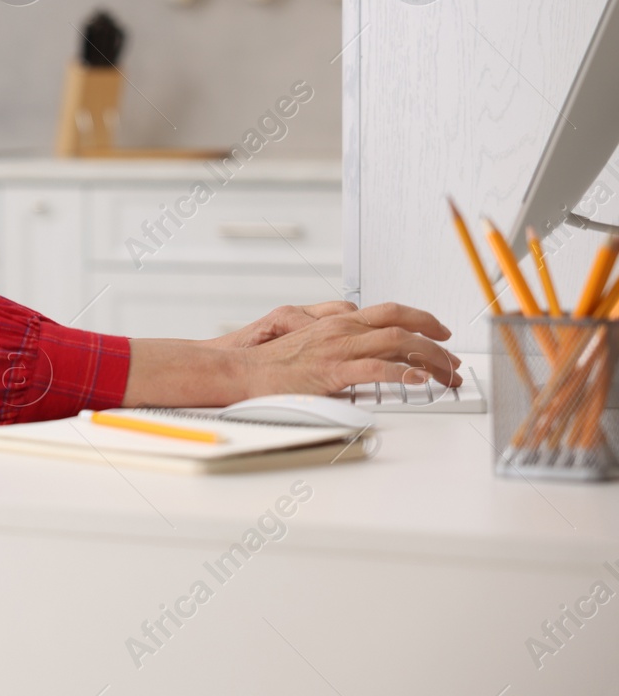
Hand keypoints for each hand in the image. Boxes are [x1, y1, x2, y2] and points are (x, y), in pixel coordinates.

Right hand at [236, 301, 459, 395]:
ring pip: (399, 343)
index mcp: (336, 321)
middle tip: (454, 358)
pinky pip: (378, 370)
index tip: (439, 334)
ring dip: (431, 359)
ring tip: (447, 375)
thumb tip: (360, 346)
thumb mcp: (306, 340)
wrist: (242, 370)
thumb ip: (335, 339)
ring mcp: (338, 348)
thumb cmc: (270, 361)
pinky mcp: (333, 371)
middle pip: (402, 322)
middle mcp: (342, 328)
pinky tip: (420, 383)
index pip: (390, 312)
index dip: (421, 320)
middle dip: (436, 338)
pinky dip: (404, 375)